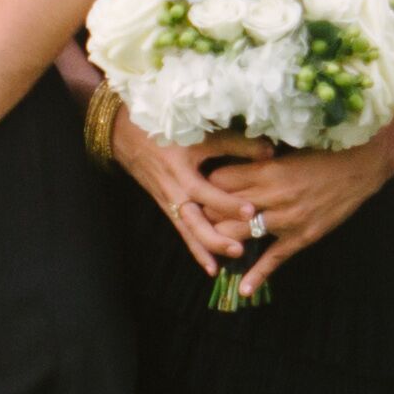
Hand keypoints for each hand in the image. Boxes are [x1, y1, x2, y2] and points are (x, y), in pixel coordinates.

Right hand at [110, 112, 261, 278]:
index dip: (228, 202)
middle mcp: (173, 191)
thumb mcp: (198, 132)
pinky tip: (210, 266)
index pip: (206, 191)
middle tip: (239, 249)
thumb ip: (235, 143)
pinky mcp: (165, 206)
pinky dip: (195, 248)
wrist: (123, 132)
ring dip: (205, 248)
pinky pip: (181, 230)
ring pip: (186, 231)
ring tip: (223, 265)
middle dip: (215, 238)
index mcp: (180, 170)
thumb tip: (270, 152)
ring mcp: (167, 200)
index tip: (250, 210)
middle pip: (193, 221)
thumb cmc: (164, 127)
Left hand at [202, 137, 393, 302]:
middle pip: (221, 209)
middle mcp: (272, 195)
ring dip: (221, 240)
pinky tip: (243, 290)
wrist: (360, 168)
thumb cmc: (323, 154)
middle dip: (206, 213)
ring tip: (211, 244)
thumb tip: (229, 162)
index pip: (219, 180)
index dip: (206, 184)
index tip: (200, 187)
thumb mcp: (287, 150)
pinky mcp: (301, 237)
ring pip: (238, 235)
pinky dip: (257, 276)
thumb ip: (258, 159)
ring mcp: (286, 219)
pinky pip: (273, 259)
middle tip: (196, 217)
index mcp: (267, 168)